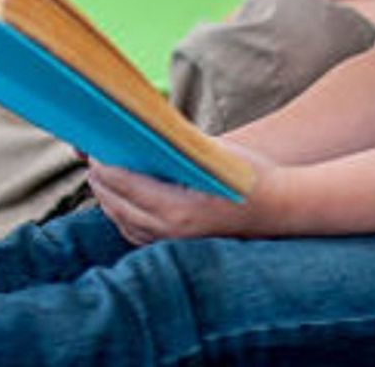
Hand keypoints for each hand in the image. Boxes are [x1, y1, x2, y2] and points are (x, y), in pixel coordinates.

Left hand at [87, 142, 278, 244]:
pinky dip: (124, 216)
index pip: (125, 185)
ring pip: (124, 223)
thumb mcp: (212, 151)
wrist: (282, 210)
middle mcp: (172, 231)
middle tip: (92, 158)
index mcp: (178, 208)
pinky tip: (120, 200)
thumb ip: (174, 142)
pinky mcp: (179, 247)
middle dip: (101, 182)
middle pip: (117, 206)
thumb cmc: (250, 175)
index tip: (94, 150)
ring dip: (109, 200)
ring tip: (101, 176)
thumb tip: (141, 127)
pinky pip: (138, 235)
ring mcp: (175, 243)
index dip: (104, 166)